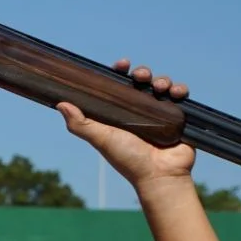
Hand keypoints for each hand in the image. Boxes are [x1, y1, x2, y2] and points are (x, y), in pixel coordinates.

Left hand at [57, 60, 195, 191]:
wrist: (159, 175)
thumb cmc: (129, 159)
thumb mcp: (102, 139)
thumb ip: (81, 124)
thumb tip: (60, 104)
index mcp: (122, 114)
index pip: (119, 86)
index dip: (120, 73)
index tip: (121, 65)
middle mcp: (140, 112)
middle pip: (142, 82)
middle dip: (142, 73)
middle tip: (140, 76)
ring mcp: (161, 113)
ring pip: (161, 85)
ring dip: (162, 80)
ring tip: (160, 87)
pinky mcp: (179, 116)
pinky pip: (180, 96)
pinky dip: (180, 89)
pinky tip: (176, 92)